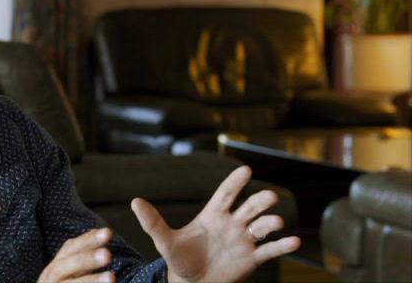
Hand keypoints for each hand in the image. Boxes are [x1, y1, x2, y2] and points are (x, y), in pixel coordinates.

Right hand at [38, 228, 116, 282]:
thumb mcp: (70, 272)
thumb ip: (81, 256)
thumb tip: (96, 231)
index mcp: (55, 268)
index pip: (70, 249)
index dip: (87, 240)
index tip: (108, 233)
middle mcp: (49, 280)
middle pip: (65, 266)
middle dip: (86, 259)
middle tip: (108, 254)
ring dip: (90, 281)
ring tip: (112, 278)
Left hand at [131, 166, 299, 282]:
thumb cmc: (179, 259)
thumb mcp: (164, 241)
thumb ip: (153, 222)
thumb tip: (135, 202)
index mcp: (212, 214)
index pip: (226, 194)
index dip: (235, 183)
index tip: (246, 170)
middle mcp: (232, 224)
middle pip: (249, 208)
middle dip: (259, 202)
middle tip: (270, 197)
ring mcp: (243, 240)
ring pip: (262, 227)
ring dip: (271, 223)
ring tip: (276, 223)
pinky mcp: (251, 259)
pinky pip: (269, 250)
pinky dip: (282, 246)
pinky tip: (294, 241)